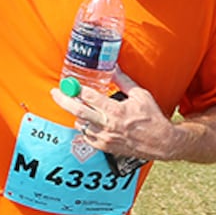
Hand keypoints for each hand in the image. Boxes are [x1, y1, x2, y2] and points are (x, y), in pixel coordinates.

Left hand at [47, 68, 177, 160]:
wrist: (160, 142)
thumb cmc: (152, 117)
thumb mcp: (140, 95)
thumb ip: (123, 81)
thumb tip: (113, 67)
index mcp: (116, 110)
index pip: (90, 97)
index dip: (77, 88)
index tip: (68, 82)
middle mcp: (108, 125)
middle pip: (78, 112)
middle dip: (63, 100)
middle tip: (55, 93)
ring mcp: (105, 138)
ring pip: (80, 124)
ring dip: (76, 114)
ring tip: (77, 106)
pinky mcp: (105, 147)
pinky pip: (86, 136)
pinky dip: (84, 127)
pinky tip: (88, 120)